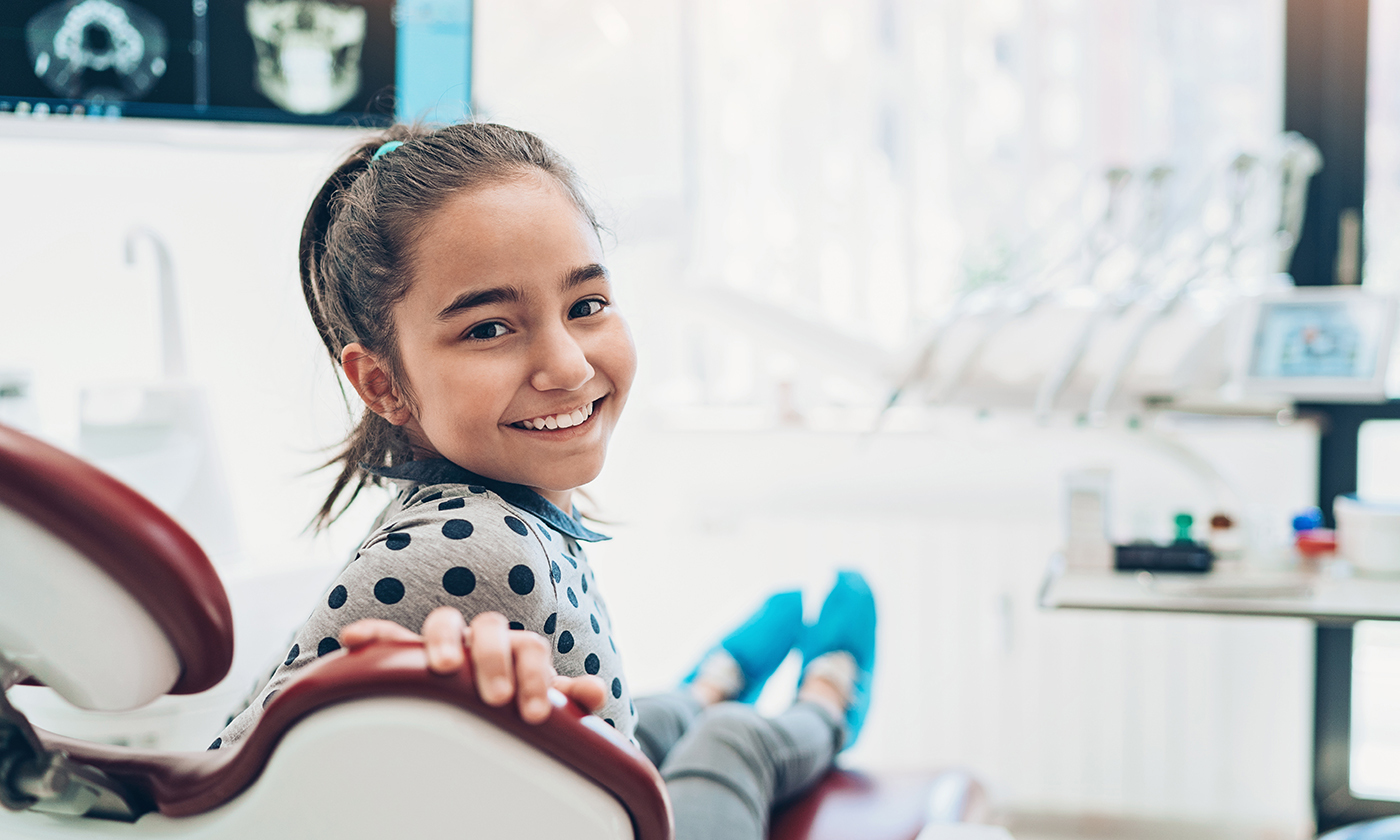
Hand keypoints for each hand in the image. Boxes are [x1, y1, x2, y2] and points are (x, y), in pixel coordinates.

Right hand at [338, 607, 606, 723]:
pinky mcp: (410, 653)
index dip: (534, 675)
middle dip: (494, 659)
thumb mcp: (539, 702)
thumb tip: (594, 691)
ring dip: (444, 640)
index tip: (532, 713)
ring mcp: (447, 642)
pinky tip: (354, 640)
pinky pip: (390, 636)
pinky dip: (374, 634)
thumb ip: (567, 696)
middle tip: (497, 697)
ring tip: (444, 667)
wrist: (481, 699)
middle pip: (490, 628)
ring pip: (444, 622)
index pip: (529, 647)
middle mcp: (481, 637)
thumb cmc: (511, 700)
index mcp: (516, 647)